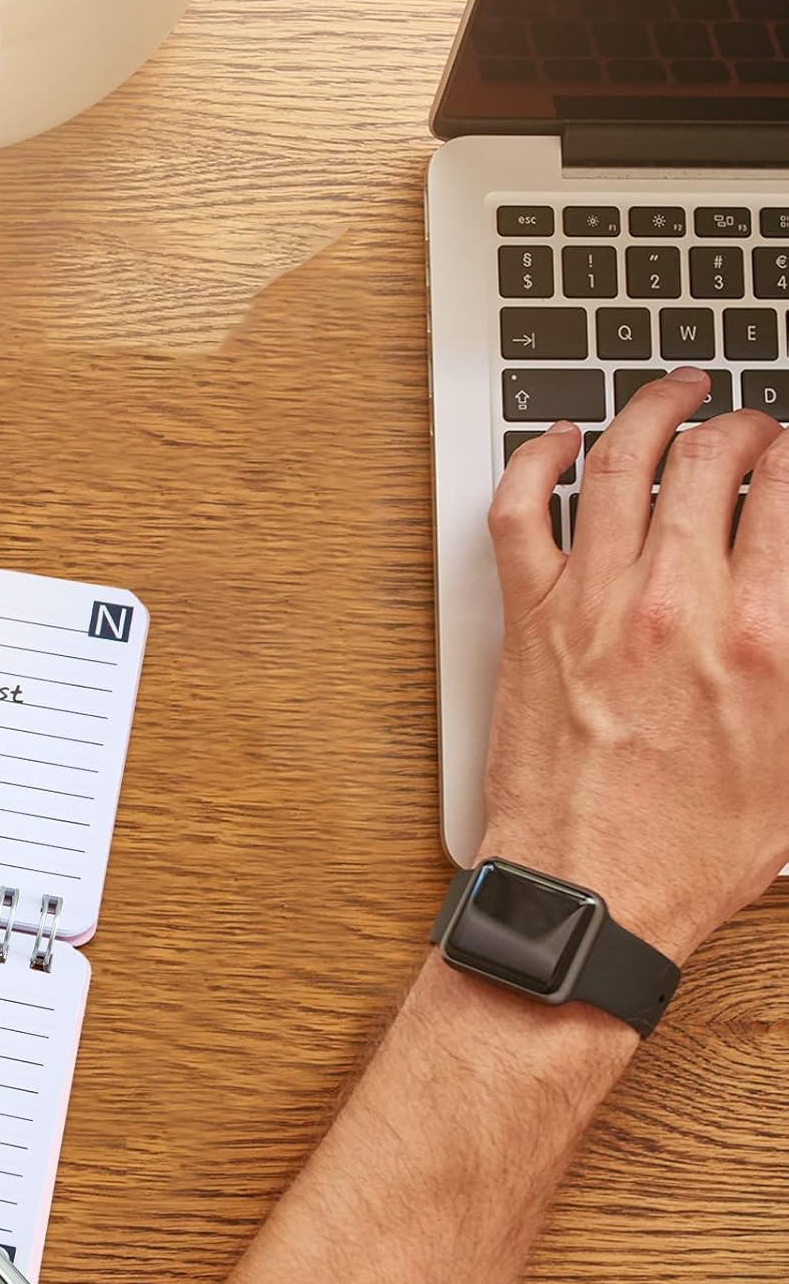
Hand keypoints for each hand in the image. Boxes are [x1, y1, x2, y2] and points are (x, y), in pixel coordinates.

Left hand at [482, 367, 788, 963]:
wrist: (592, 892)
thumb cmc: (693, 847)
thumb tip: (783, 597)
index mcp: (768, 634)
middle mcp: (681, 603)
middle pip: (717, 460)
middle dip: (741, 425)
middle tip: (746, 424)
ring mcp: (595, 603)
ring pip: (625, 462)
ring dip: (653, 408)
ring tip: (674, 391)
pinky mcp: (529, 619)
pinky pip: (521, 510)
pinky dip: (535, 459)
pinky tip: (557, 440)